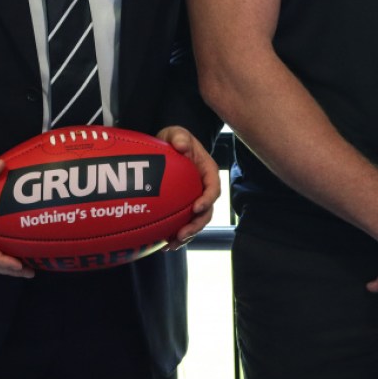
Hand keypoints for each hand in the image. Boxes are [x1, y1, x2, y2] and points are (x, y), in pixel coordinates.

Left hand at [157, 125, 221, 248]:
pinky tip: (163, 245)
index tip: (196, 207)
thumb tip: (182, 146)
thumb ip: (179, 137)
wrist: (166, 149)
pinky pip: (183, 224)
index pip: (214, 188)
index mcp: (208, 172)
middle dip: (196, 225)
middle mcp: (203, 189)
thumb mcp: (175, 133)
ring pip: (196, 222)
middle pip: (207, 211)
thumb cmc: (173, 140)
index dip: (208, 199)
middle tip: (181, 234)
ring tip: (171, 245)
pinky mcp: (183, 208)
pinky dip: (175, 236)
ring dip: (186, 235)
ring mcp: (194, 200)